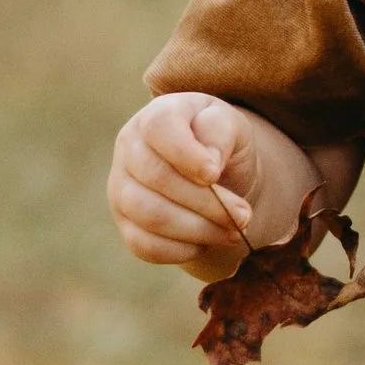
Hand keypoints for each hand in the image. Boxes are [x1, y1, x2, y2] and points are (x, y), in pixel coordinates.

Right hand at [106, 95, 316, 280]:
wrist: (215, 174)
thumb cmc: (221, 143)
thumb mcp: (231, 125)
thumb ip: (220, 131)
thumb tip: (209, 167)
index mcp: (158, 115)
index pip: (159, 128)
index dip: (185, 154)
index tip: (215, 174)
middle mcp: (130, 149)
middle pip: (157, 178)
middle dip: (206, 202)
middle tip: (243, 215)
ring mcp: (122, 188)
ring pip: (150, 215)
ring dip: (198, 229)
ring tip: (233, 232)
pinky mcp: (126, 224)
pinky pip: (144, 245)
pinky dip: (180, 250)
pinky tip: (207, 243)